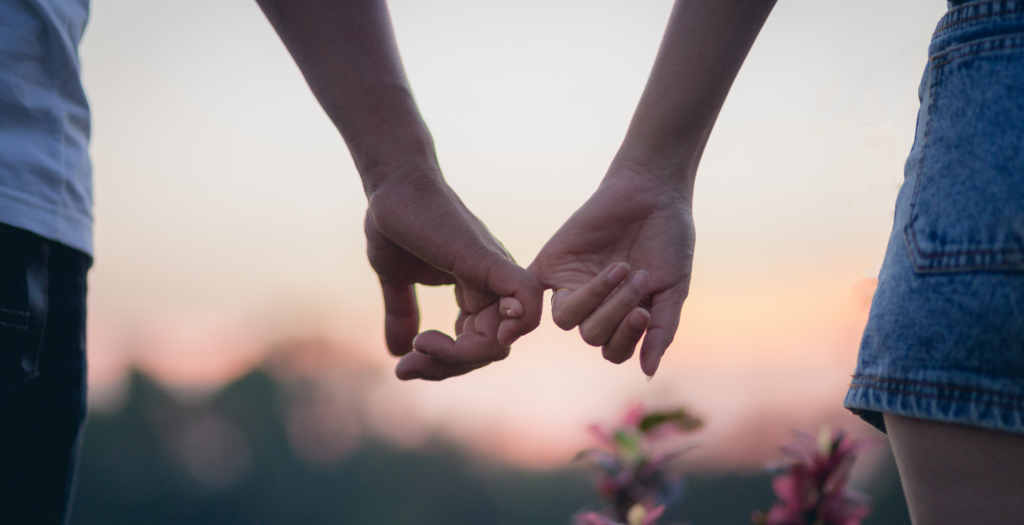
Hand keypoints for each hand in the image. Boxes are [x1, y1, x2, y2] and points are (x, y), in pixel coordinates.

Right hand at [365, 169, 542, 379]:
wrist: (392, 184)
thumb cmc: (395, 223)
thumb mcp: (396, 279)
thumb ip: (402, 314)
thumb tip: (397, 353)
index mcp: (475, 292)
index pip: (478, 346)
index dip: (444, 364)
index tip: (405, 366)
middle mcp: (492, 286)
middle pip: (492, 350)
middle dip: (448, 366)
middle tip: (409, 367)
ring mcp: (494, 273)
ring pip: (504, 337)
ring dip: (460, 356)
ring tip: (419, 346)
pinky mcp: (489, 259)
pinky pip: (526, 296)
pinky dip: (515, 322)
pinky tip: (468, 336)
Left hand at [528, 164, 694, 375]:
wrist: (651, 192)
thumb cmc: (669, 239)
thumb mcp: (673, 287)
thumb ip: (662, 329)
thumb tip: (647, 373)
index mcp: (623, 317)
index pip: (614, 350)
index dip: (626, 338)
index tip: (644, 312)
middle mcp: (595, 307)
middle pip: (591, 335)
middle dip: (616, 311)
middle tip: (638, 278)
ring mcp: (570, 286)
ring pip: (565, 319)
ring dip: (595, 299)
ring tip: (620, 268)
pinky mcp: (550, 264)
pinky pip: (529, 291)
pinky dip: (523, 304)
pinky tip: (531, 311)